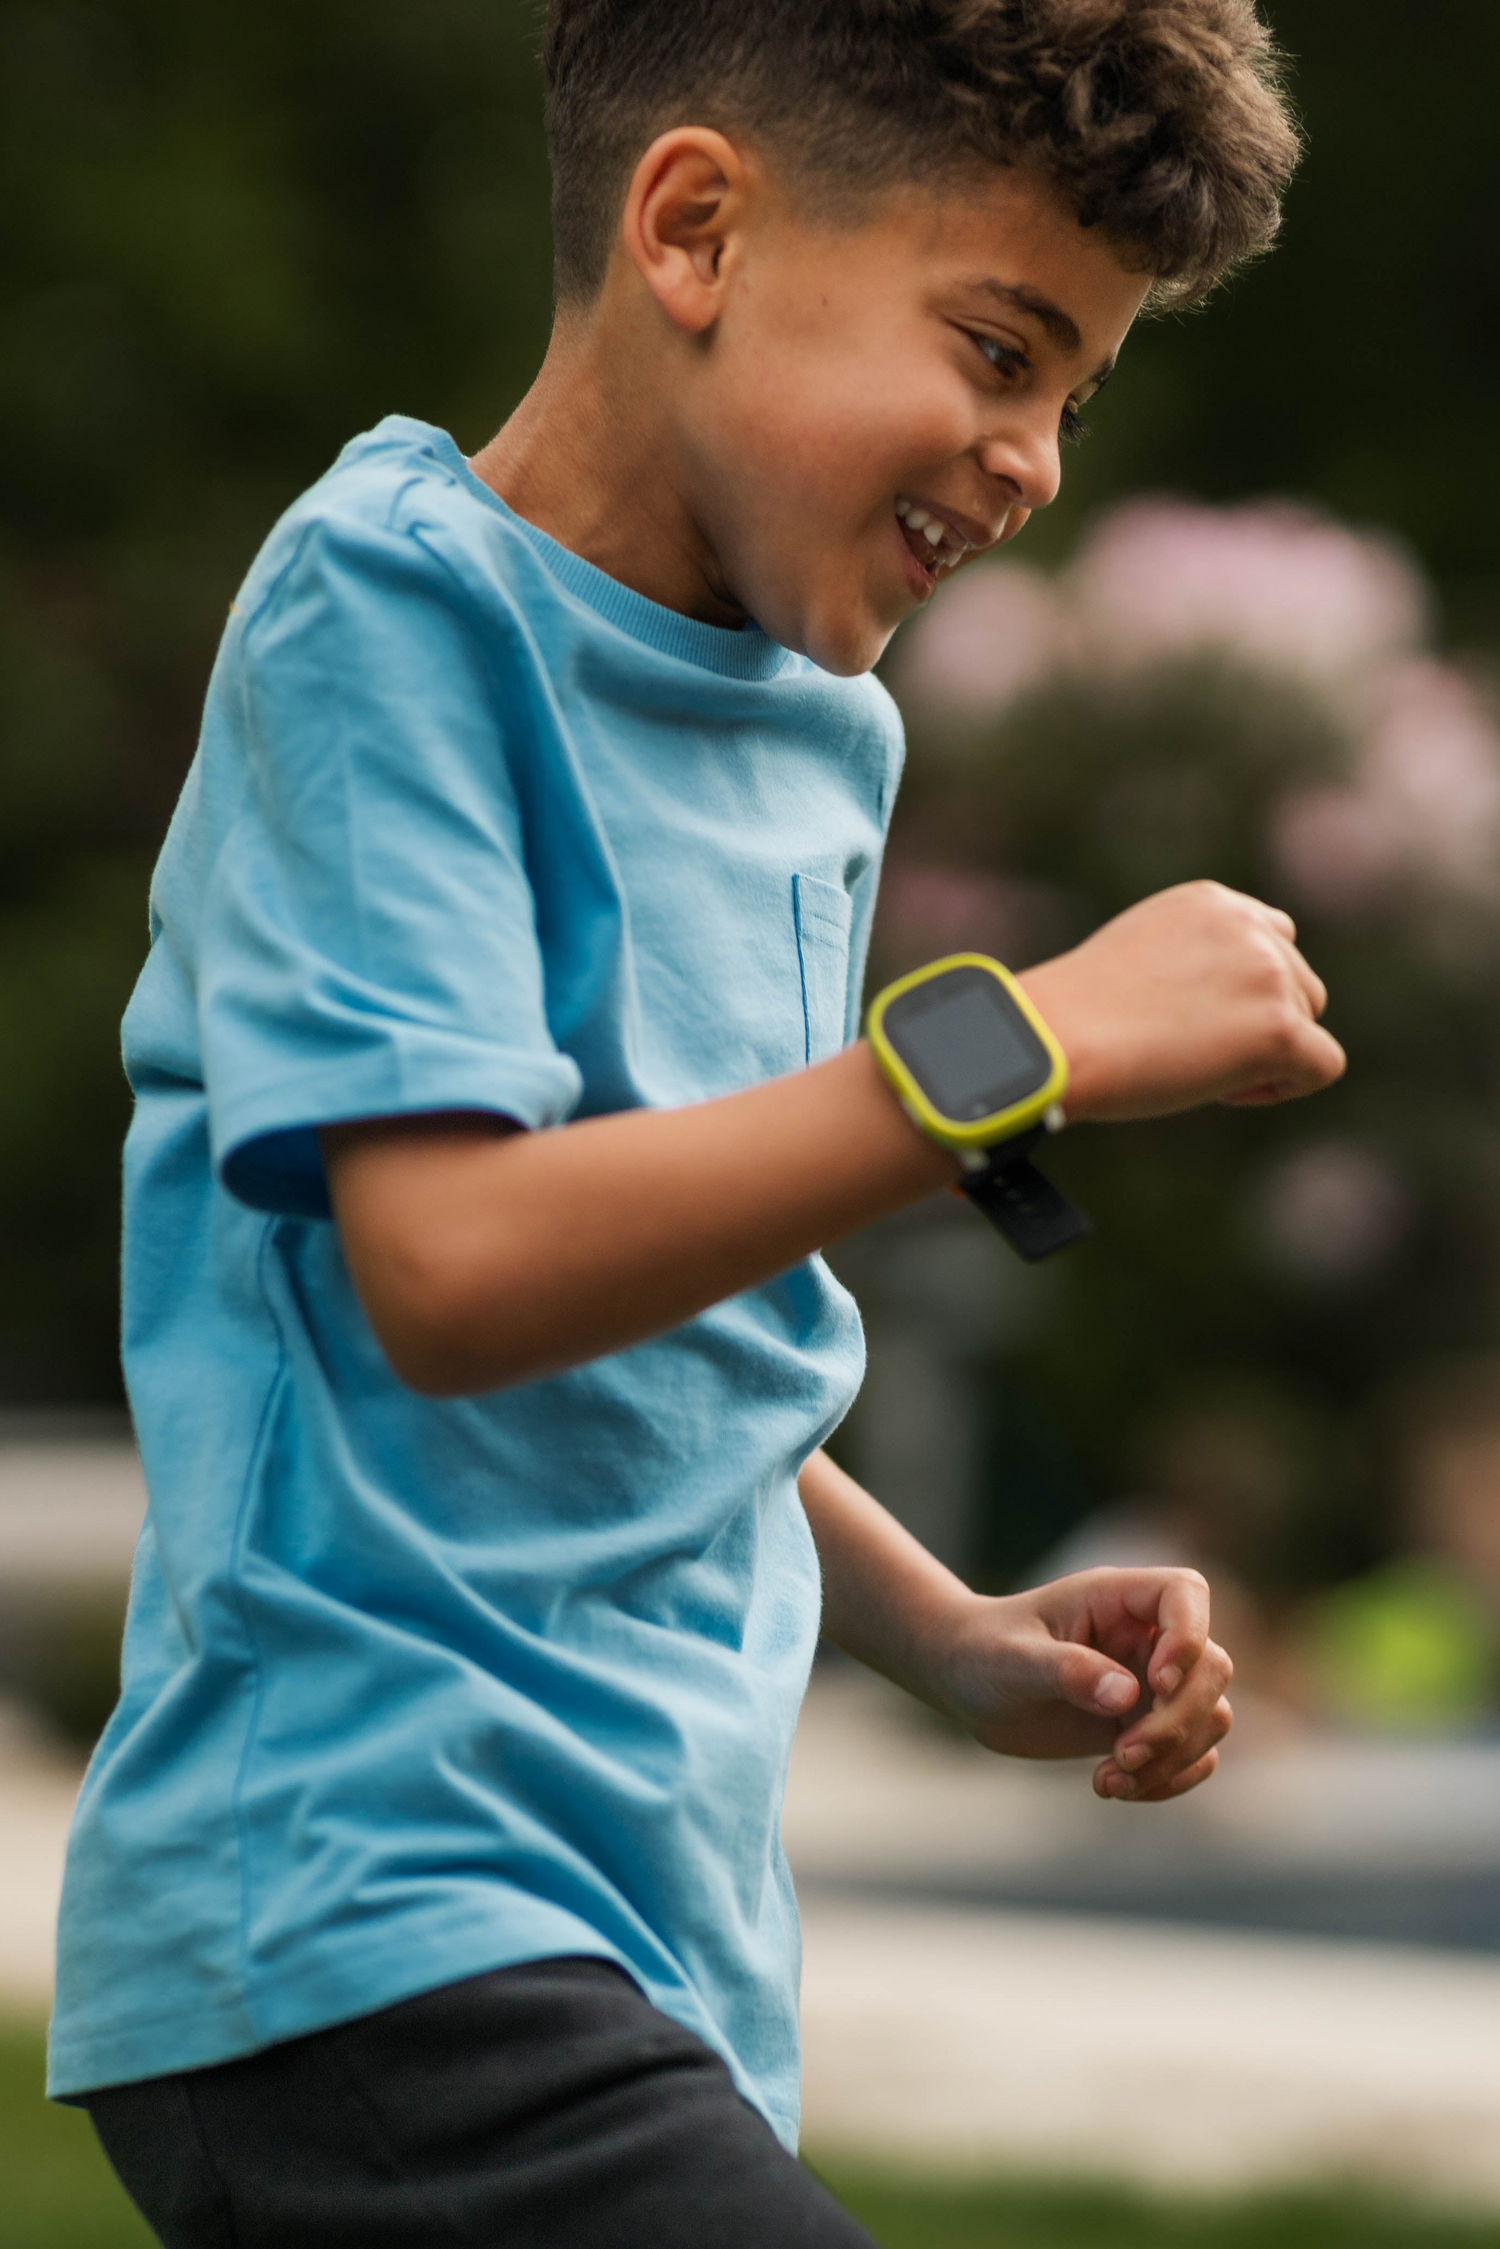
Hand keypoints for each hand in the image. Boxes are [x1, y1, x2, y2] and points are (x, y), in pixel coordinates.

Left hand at [931, 1566, 1233, 1802]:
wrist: (965, 1681)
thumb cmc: (982, 1652)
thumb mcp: (1011, 1660)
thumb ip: (1067, 1670)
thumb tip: (1127, 1695)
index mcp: (1114, 1598)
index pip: (1185, 1593)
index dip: (1188, 1638)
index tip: (1155, 1685)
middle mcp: (1143, 1636)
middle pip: (1211, 1667)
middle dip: (1178, 1720)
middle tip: (1123, 1755)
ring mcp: (1150, 1681)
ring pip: (1210, 1715)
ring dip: (1173, 1757)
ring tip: (1109, 1780)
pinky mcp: (1145, 1722)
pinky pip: (1193, 1753)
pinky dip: (1169, 1778)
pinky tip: (1115, 1788)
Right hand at [1019, 880, 1344, 1122]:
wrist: (1059, 1040)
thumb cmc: (1078, 1015)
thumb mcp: (1142, 957)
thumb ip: (1196, 960)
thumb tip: (1229, 1004)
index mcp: (1212, 903)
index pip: (1273, 939)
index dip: (1245, 987)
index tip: (1198, 1017)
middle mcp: (1250, 928)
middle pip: (1299, 983)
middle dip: (1258, 1022)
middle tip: (1192, 1052)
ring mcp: (1270, 975)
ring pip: (1309, 1022)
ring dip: (1267, 1053)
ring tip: (1200, 1069)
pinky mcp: (1279, 1028)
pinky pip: (1323, 1065)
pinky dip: (1285, 1086)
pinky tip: (1228, 1090)